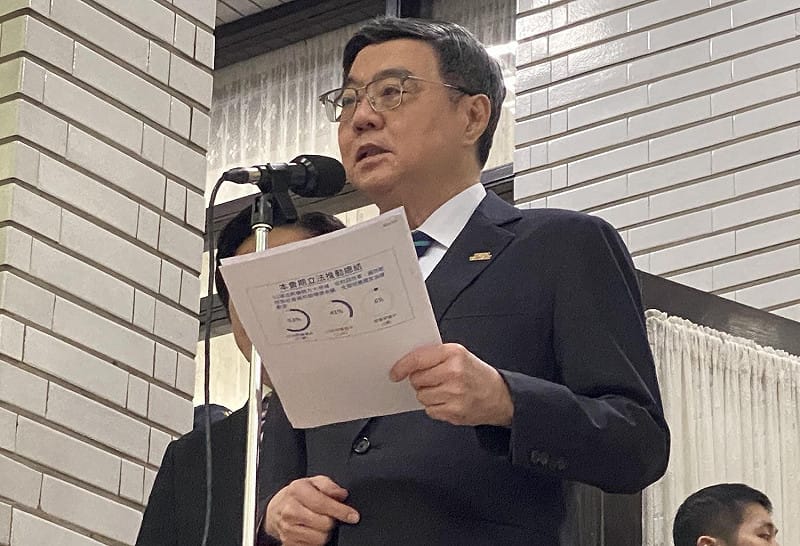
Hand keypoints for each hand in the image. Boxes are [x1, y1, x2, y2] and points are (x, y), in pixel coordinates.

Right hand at [264, 475, 358, 545]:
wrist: (275, 509)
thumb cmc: (297, 495)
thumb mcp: (313, 482)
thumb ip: (329, 486)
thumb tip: (342, 495)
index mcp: (297, 491)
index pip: (323, 504)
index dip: (341, 511)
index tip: (353, 516)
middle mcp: (290, 510)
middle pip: (324, 524)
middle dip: (333, 521)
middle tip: (331, 516)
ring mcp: (287, 529)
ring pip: (319, 539)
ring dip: (325, 532)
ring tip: (320, 523)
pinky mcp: (288, 543)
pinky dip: (316, 541)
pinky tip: (313, 531)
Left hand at [390, 343, 513, 426]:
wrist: (500, 396)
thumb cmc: (477, 375)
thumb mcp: (460, 355)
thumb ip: (434, 356)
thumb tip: (407, 363)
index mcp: (453, 354)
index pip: (418, 359)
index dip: (402, 367)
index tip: (395, 372)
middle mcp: (454, 372)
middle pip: (416, 379)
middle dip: (420, 381)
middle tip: (433, 380)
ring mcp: (454, 394)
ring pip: (421, 396)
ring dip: (427, 394)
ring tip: (444, 390)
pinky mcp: (454, 412)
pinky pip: (430, 410)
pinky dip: (435, 407)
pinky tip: (448, 401)